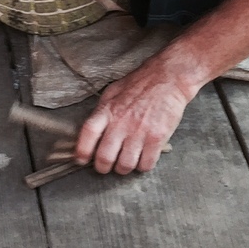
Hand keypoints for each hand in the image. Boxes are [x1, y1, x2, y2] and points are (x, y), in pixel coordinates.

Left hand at [74, 59, 194, 173]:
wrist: (168, 78)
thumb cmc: (139, 84)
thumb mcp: (113, 92)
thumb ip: (102, 111)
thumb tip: (91, 130)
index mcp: (107, 110)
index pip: (88, 134)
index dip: (82, 150)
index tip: (80, 159)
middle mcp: (121, 123)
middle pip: (105, 157)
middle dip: (103, 167)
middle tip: (106, 166)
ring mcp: (139, 132)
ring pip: (125, 165)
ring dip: (123, 169)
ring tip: (125, 164)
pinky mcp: (157, 138)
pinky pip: (146, 164)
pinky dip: (143, 167)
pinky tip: (143, 159)